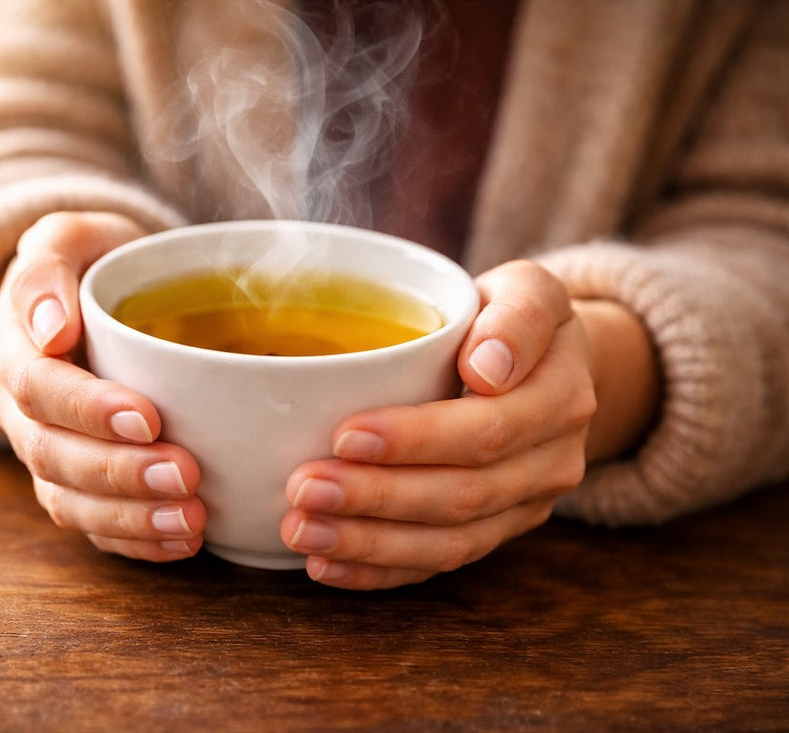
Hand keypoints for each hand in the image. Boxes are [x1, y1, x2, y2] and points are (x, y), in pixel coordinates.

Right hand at [0, 212, 204, 561]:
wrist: (103, 293)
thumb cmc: (96, 260)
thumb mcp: (71, 234)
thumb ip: (47, 266)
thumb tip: (48, 331)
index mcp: (8, 342)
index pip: (37, 387)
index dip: (88, 409)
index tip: (148, 417)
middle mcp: (13, 403)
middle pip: (51, 453)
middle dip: (118, 471)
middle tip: (185, 475)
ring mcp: (39, 447)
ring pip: (66, 498)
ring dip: (129, 516)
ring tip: (191, 518)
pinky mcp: (70, 481)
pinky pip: (89, 525)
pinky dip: (134, 540)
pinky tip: (182, 540)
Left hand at [280, 259, 615, 589]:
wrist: (544, 366)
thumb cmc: (512, 318)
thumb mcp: (528, 291)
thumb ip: (518, 315)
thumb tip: (488, 367)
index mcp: (561, 397)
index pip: (487, 430)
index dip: (415, 440)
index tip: (344, 434)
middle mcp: (553, 462)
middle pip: (462, 494)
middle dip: (377, 497)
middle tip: (303, 487)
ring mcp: (525, 507)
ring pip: (449, 542)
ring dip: (369, 542)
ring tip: (301, 529)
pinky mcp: (495, 533)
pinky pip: (439, 565)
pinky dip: (379, 571)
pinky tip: (325, 565)